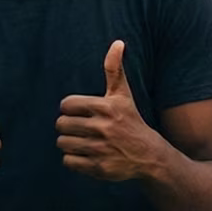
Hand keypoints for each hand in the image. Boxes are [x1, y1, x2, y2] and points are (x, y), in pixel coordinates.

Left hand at [55, 40, 155, 180]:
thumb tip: (118, 42)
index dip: (69, 108)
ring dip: (68, 142)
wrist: (149, 155)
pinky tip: (85, 154)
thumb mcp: (123, 94)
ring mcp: (101, 149)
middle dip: (67, 126)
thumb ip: (114, 68)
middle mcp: (102, 128)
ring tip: (81, 140)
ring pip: (63, 143)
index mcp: (104, 107)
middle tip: (79, 127)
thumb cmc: (131, 120)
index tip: (79, 112)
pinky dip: (73, 159)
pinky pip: (69, 162)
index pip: (66, 105)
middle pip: (61, 124)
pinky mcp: (99, 168)